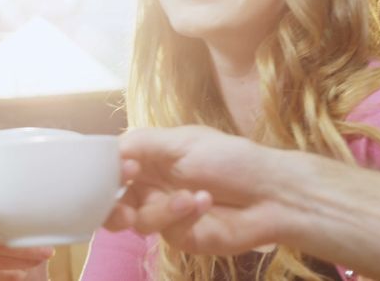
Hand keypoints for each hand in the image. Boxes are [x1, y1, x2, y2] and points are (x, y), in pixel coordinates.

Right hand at [104, 126, 292, 255]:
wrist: (272, 193)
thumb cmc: (231, 159)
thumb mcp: (184, 140)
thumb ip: (144, 143)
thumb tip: (110, 149)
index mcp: (149, 160)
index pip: (111, 168)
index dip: (108, 172)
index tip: (123, 169)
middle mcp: (151, 187)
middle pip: (112, 203)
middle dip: (112, 208)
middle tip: (125, 209)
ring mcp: (164, 215)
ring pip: (138, 221)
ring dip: (162, 210)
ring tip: (190, 198)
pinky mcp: (181, 238)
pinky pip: (168, 232)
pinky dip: (184, 217)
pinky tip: (205, 202)